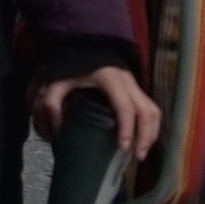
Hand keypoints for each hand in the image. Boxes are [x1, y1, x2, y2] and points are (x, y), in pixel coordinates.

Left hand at [32, 64, 161, 167]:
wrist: (82, 45)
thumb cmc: (69, 65)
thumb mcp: (55, 82)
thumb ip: (50, 105)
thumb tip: (56, 133)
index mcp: (110, 79)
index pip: (126, 107)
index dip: (127, 129)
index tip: (123, 148)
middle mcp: (128, 81)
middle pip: (147, 111)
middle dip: (145, 136)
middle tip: (137, 157)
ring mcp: (135, 84)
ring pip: (153, 110)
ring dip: (151, 132)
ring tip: (141, 152)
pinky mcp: (136, 88)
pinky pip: (150, 108)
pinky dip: (150, 126)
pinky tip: (142, 139)